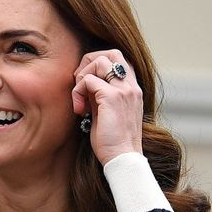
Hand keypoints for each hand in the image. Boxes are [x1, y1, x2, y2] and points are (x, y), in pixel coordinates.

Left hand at [71, 50, 143, 165]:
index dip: (99, 64)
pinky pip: (87, 80)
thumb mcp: (109, 113)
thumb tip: (85, 84)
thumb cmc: (114, 143)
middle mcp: (132, 87)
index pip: (120, 60)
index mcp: (133, 90)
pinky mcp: (112, 98)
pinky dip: (78, 92)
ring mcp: (124, 90)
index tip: (88, 85)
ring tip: (80, 98)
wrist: (122, 159)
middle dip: (90, 61)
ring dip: (82, 76)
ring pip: (99, 61)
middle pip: (111, 52)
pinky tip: (80, 110)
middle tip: (79, 82)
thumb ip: (101, 96)